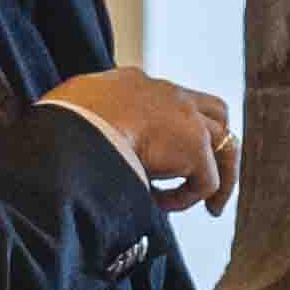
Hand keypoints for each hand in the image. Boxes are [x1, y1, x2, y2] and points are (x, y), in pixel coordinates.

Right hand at [50, 67, 237, 211]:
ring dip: (221, 176)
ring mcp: (187, 118)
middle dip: (216, 142)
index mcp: (137, 84)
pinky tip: (161, 205)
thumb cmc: (63, 120)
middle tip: (210, 172)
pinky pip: (205, 181)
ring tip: (212, 205)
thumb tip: (73, 141)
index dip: (170, 127)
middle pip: (214, 112)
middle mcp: (169, 95)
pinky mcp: (195, 147)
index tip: (160, 153)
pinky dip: (187, 198)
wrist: (78, 123)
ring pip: (226, 144)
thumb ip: (86, 121)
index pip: (168, 100)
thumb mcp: (74, 111)